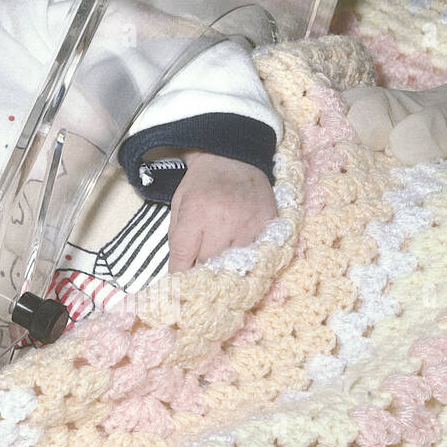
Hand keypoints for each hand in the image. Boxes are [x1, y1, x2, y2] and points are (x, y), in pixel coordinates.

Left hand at [167, 150, 275, 271]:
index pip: (184, 255)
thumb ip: (177, 238)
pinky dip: (247, 259)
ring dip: (226, 266)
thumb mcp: (179, 204)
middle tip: (200, 271)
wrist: (233, 159)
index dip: (180, 274)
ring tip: (221, 263)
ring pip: (235, 263)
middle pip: (210, 263)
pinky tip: (241, 255)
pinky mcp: (269, 225)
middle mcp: (224, 219)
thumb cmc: (201, 184)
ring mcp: (249, 223)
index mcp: (196, 211)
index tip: (178, 286)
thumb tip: (179, 271)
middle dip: (202, 270)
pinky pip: (257, 254)